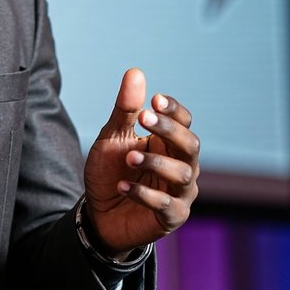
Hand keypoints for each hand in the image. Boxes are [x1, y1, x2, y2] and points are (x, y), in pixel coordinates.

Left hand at [82, 67, 198, 256]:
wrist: (98, 214)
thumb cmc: (110, 171)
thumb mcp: (112, 138)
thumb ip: (125, 110)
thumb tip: (135, 72)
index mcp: (169, 144)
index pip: (184, 122)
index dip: (174, 110)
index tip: (154, 99)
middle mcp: (182, 166)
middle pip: (191, 145)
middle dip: (170, 130)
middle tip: (144, 118)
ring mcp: (179, 193)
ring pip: (182, 174)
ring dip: (155, 163)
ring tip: (129, 157)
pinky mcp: (170, 217)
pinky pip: (167, 205)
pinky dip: (145, 194)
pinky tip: (122, 186)